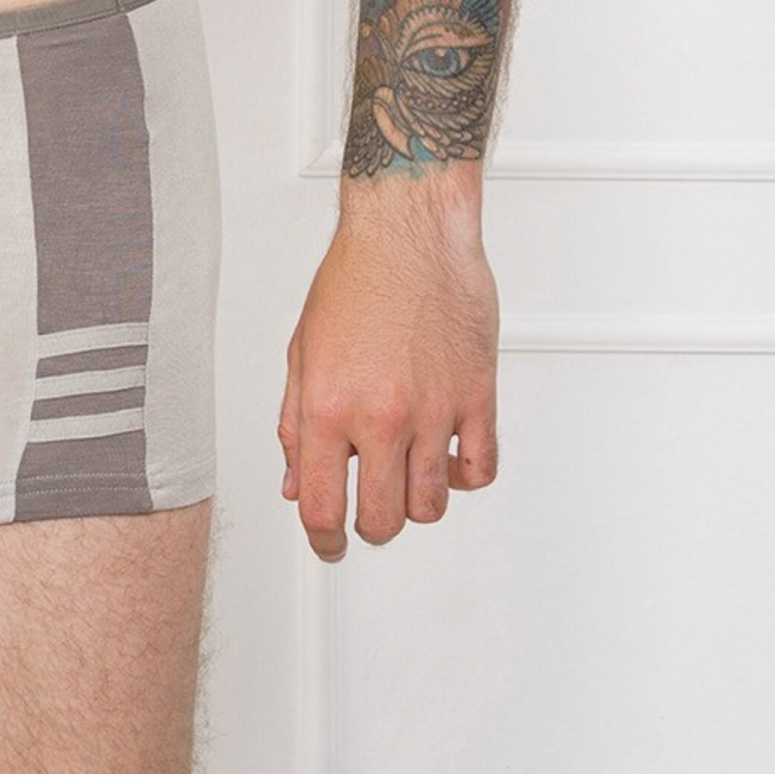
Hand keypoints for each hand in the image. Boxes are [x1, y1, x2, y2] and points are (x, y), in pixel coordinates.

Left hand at [277, 198, 499, 559]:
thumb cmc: (355, 277)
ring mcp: (433, 411)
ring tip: (404, 475)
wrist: (408, 228)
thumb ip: (294, 423)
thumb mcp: (302, 351)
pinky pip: (480, 470)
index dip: (323, 541)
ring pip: (431, 506)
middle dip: (368, 526)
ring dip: (415, 503)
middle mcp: (380, 416)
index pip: (322, 507)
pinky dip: (464, 477)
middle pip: (380, 521)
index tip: (327, 544)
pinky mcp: (477, 398)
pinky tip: (447, 456)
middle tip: (365, 510)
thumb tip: (295, 480)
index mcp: (327, 406)